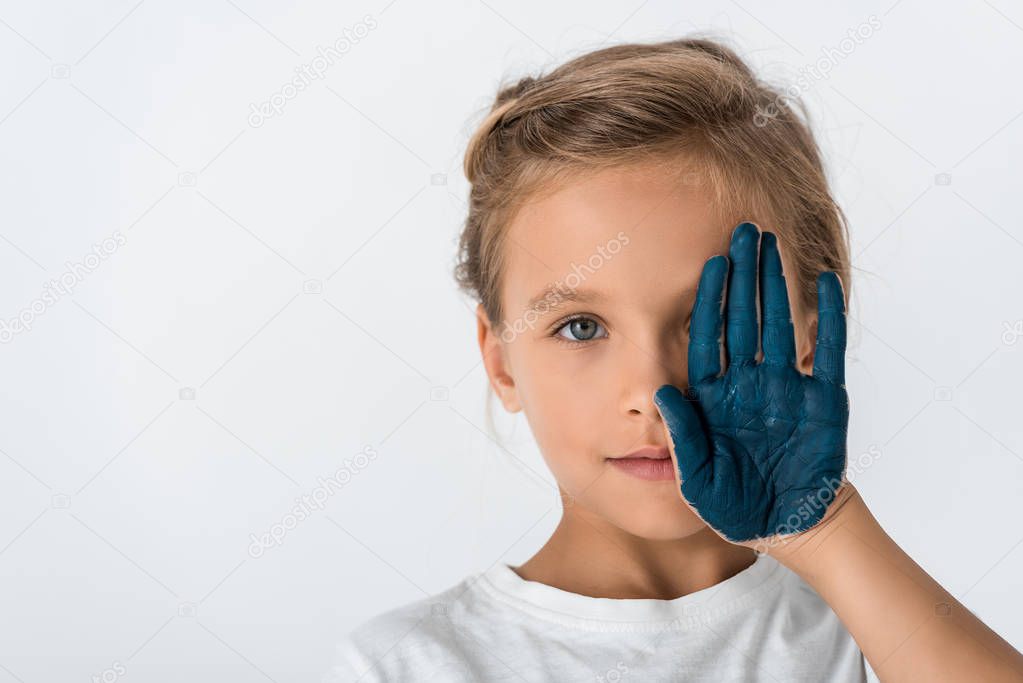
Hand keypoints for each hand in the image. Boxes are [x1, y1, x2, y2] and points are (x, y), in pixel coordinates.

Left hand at [653, 222, 849, 547]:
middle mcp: (748, 383)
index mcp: (714, 397)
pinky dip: (829, 316)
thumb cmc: (733, 506)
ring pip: (780, 323)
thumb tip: (658, 392)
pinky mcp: (823, 400)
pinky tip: (824, 282)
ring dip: (776, 284)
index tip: (710, 263)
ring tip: (773, 242)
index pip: (708, 337)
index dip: (709, 299)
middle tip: (743, 232)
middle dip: (742, 275)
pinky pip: (829, 350)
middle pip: (743, 318)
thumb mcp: (696, 477)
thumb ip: (682, 436)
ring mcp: (787, 388)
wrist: (785, 526)